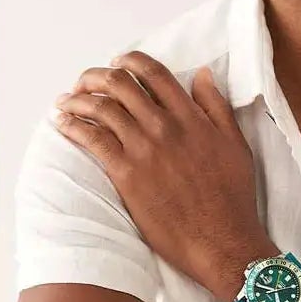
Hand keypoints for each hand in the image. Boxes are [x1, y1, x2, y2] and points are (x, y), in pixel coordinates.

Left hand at [52, 50, 274, 296]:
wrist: (221, 240)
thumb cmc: (232, 197)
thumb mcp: (235, 144)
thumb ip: (217, 107)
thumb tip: (203, 75)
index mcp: (191, 117)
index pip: (154, 73)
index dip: (130, 61)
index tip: (117, 62)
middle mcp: (165, 127)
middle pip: (120, 84)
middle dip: (96, 76)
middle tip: (84, 82)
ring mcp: (144, 149)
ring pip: (101, 108)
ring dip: (78, 99)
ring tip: (66, 101)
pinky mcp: (126, 174)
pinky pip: (92, 139)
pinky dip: (73, 127)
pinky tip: (64, 124)